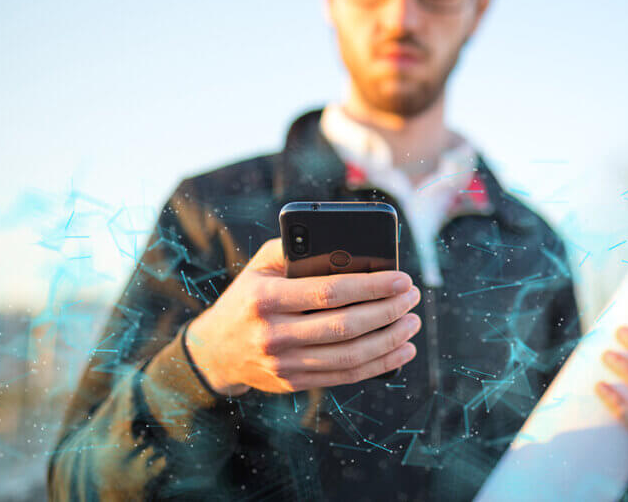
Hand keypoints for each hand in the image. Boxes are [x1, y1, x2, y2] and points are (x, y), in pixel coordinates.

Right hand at [185, 237, 421, 395]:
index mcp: (266, 298)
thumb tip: (348, 244)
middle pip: (345, 327)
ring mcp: (284, 364)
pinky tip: (402, 351)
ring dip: (390, 341)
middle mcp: (273, 334)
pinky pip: (345, 377)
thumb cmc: (249, 295)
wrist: (214, 349)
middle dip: (388, 311)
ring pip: (349, 356)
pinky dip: (380, 365)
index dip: (371, 286)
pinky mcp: (294, 383)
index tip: (401, 279)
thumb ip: (297, 248)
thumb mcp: (261, 265)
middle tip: (413, 298)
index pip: (329, 292)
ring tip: (413, 322)